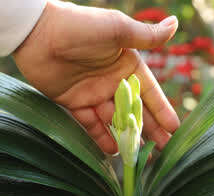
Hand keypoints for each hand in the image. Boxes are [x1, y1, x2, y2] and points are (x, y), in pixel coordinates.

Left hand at [13, 0, 179, 153]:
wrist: (37, 33)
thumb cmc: (80, 27)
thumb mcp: (117, 30)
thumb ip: (146, 36)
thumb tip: (176, 23)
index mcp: (126, 63)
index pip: (149, 91)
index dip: (161, 109)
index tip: (173, 128)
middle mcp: (112, 80)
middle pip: (134, 109)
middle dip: (149, 128)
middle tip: (162, 148)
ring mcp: (93, 92)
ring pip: (114, 120)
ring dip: (127, 136)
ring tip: (140, 155)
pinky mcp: (74, 102)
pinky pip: (91, 124)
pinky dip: (101, 137)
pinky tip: (113, 151)